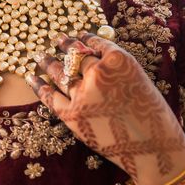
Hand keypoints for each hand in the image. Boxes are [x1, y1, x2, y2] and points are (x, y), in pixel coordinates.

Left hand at [26, 30, 184, 184]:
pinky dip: (38, 85)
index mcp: (119, 61)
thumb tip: (90, 54)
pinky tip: (31, 77)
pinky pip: (49, 95)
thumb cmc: (151, 115)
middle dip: (66, 46)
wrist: (152, 149)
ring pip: (59, 72)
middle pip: (76, 57)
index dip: (85, 39)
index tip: (78, 35)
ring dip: (48, 62)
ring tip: (40, 55)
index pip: (96, 43)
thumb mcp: (138, 80)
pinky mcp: (71, 114)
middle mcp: (98, 73)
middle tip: (57, 39)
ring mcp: (82, 94)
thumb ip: (114, 67)